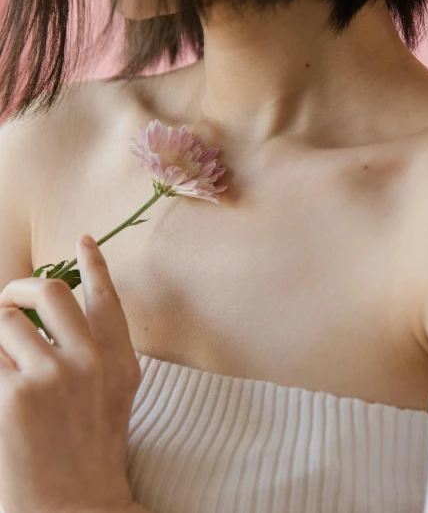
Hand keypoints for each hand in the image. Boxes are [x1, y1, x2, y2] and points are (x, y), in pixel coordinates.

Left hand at [0, 235, 141, 512]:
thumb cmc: (86, 454)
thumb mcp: (110, 400)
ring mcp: (52, 376)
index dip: (95, 265)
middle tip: (6, 305)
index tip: (84, 240)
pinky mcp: (12, 396)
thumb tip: (49, 319)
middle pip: (49, 290)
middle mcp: (90, 362)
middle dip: (17, 289)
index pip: (106, 299)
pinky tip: (3, 398)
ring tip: (4, 374)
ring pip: (4, 321)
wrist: (73, 506)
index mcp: (118, 363)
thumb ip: (94, 355)